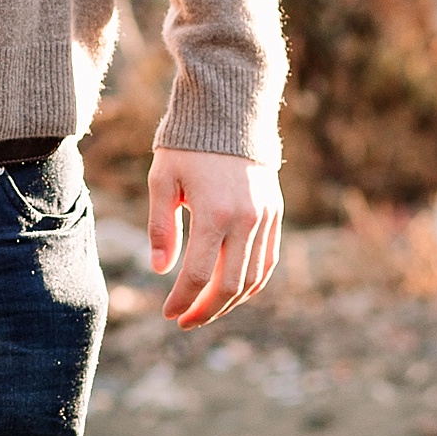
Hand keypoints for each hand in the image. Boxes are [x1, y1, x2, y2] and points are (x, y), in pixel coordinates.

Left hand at [147, 151, 282, 327]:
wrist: (230, 114)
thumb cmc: (187, 147)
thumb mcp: (162, 181)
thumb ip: (162, 228)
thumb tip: (161, 270)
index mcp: (214, 213)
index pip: (199, 274)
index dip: (183, 300)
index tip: (168, 314)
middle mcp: (245, 220)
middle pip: (230, 285)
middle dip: (206, 310)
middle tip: (185, 321)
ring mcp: (265, 218)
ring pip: (253, 278)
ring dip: (230, 302)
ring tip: (205, 310)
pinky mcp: (275, 214)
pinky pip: (268, 261)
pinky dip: (251, 282)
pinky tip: (231, 291)